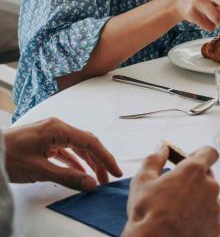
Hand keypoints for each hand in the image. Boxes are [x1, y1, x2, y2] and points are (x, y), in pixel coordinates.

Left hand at [4, 118, 121, 190]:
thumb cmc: (9, 156)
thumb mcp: (40, 169)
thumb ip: (68, 176)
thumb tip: (92, 184)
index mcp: (58, 129)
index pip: (89, 142)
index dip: (105, 157)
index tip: (116, 171)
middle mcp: (58, 128)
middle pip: (85, 143)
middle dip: (98, 161)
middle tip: (108, 179)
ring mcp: (51, 134)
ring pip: (77, 148)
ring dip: (88, 162)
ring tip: (97, 178)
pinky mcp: (45, 142)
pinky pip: (66, 151)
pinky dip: (74, 162)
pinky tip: (80, 172)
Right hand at [122, 146, 219, 236]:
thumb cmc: (147, 211)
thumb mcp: (143, 179)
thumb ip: (155, 158)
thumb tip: (162, 149)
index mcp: (193, 171)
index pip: (210, 152)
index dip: (201, 154)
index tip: (190, 159)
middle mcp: (210, 187)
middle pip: (208, 175)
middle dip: (195, 177)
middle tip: (177, 187)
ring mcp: (214, 209)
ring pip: (209, 196)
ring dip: (198, 197)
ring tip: (178, 208)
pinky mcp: (215, 228)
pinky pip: (210, 216)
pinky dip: (200, 216)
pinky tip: (184, 222)